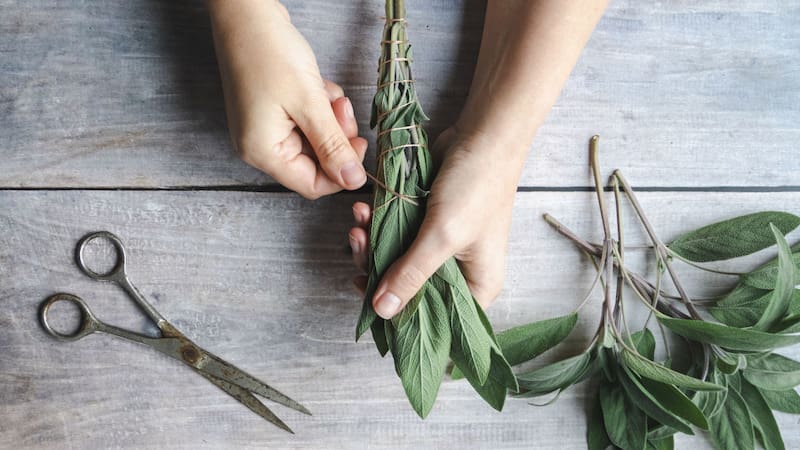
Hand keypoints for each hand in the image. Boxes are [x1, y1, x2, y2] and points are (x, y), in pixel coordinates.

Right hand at [208, 0, 366, 198]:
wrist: (246, 12)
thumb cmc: (269, 53)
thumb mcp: (310, 103)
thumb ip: (333, 145)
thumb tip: (353, 181)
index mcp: (263, 152)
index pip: (312, 186)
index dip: (341, 171)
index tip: (360, 143)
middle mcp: (260, 146)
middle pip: (315, 162)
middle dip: (336, 136)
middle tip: (342, 108)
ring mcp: (265, 127)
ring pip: (315, 139)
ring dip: (331, 119)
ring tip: (328, 93)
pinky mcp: (273, 110)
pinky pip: (307, 121)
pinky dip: (320, 106)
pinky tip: (318, 86)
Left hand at [350, 128, 525, 318]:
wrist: (483, 135)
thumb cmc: (476, 187)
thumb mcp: (443, 235)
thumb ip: (410, 274)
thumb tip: (382, 311)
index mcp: (478, 287)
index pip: (434, 319)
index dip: (399, 315)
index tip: (368, 297)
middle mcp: (460, 272)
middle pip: (408, 290)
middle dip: (377, 268)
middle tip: (357, 244)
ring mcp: (443, 248)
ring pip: (396, 261)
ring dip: (371, 243)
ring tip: (358, 220)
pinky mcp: (427, 225)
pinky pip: (395, 236)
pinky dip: (377, 225)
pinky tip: (364, 209)